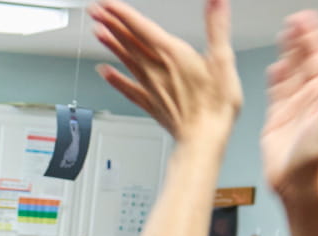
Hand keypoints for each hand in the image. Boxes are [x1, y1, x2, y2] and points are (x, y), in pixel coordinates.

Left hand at [90, 0, 241, 142]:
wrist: (202, 140)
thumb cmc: (214, 106)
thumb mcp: (223, 59)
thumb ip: (217, 27)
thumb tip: (216, 0)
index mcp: (172, 54)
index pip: (141, 27)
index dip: (122, 13)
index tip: (106, 3)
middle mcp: (156, 69)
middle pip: (129, 41)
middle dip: (110, 23)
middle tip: (94, 10)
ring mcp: (151, 87)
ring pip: (126, 60)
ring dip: (110, 45)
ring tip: (96, 31)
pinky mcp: (150, 103)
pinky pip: (127, 88)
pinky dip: (114, 79)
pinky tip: (104, 72)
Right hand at [261, 11, 317, 196]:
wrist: (297, 181)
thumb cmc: (316, 155)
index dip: (313, 36)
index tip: (306, 18)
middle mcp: (310, 97)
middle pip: (305, 60)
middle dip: (300, 39)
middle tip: (294, 20)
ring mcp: (293, 106)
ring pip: (291, 72)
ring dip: (288, 53)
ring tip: (284, 34)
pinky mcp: (276, 118)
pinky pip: (276, 92)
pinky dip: (276, 77)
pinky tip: (276, 66)